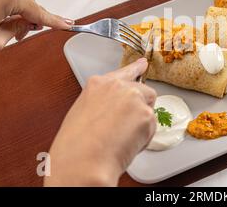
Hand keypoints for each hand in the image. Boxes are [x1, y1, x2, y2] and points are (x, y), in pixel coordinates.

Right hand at [44, 58, 156, 186]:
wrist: (83, 162)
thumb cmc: (75, 146)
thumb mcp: (82, 112)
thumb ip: (102, 103)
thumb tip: (114, 110)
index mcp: (98, 84)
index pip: (124, 72)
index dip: (136, 69)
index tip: (142, 64)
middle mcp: (118, 86)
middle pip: (143, 91)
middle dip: (141, 107)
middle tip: (129, 127)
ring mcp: (134, 98)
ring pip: (150, 109)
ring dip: (142, 124)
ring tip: (121, 138)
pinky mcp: (147, 115)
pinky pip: (152, 127)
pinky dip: (144, 138)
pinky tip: (126, 144)